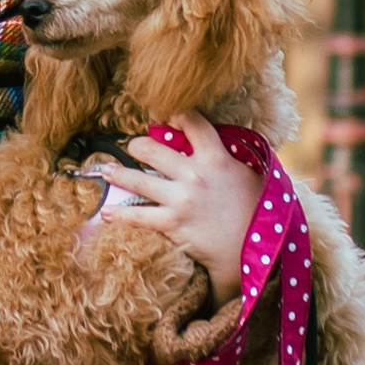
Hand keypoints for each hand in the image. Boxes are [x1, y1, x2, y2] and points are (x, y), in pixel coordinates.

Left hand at [78, 127, 262, 295]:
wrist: (255, 249)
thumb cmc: (258, 213)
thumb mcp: (253, 175)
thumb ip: (233, 159)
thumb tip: (226, 147)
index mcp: (216, 158)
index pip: (193, 124)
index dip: (179, 115)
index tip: (168, 115)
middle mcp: (194, 174)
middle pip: (152, 149)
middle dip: (138, 145)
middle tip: (134, 147)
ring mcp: (181, 199)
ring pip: (137, 180)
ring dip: (118, 173)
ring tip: (106, 170)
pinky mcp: (172, 223)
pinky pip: (138, 216)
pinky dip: (119, 214)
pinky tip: (107, 212)